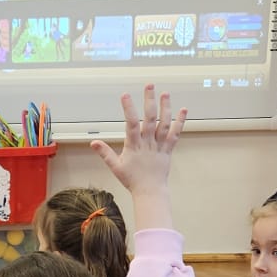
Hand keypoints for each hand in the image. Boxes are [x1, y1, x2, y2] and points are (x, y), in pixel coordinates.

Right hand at [91, 85, 184, 200]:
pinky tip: (183, 110)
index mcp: (134, 146)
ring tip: (165, 93)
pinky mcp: (168, 150)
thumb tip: (93, 143)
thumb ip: (105, 153)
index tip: (125, 95)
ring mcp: (159, 146)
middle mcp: (148, 143)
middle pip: (150, 118)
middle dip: (149, 101)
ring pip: (164, 124)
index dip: (128, 108)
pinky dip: (180, 122)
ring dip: (166, 108)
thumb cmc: (132, 180)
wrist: (150, 192)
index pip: (131, 123)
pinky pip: (175, 134)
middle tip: (149, 85)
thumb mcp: (116, 167)